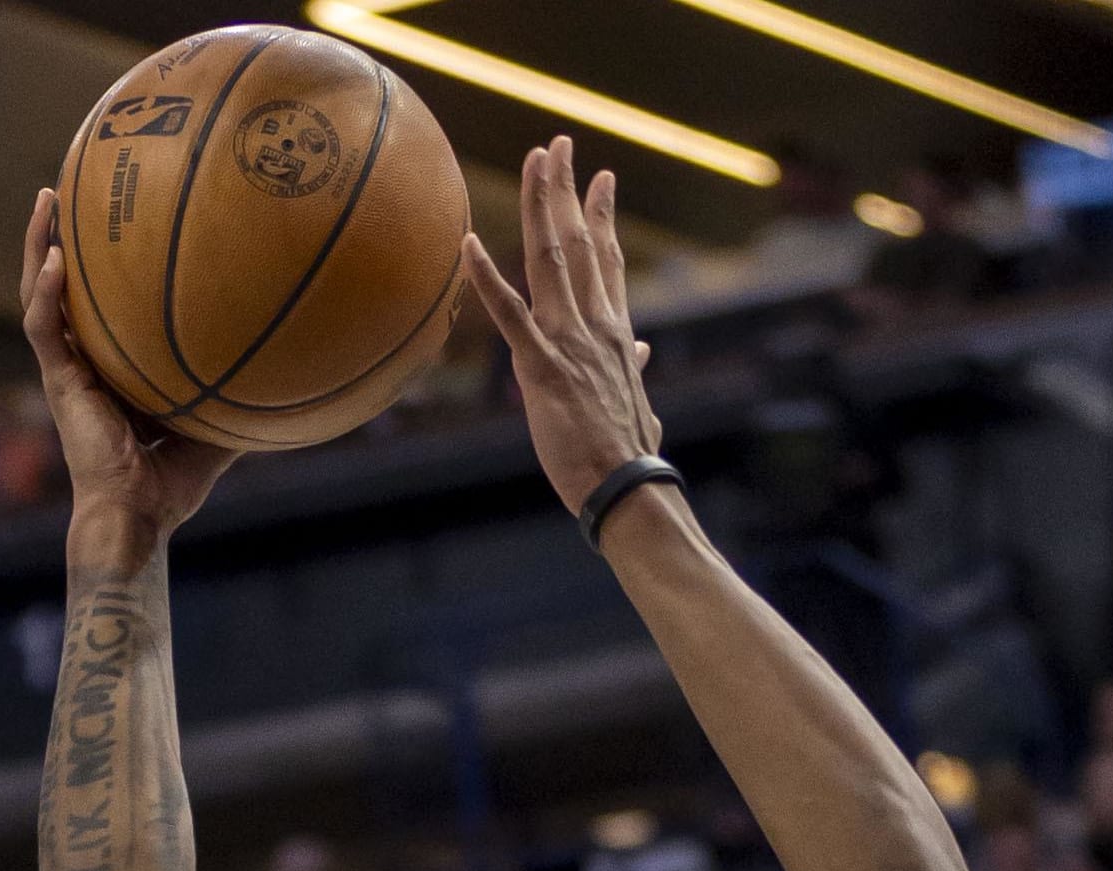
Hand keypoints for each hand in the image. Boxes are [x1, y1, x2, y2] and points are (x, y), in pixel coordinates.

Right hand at [18, 188, 239, 557]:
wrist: (137, 517)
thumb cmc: (170, 484)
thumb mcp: (213, 430)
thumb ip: (236, 400)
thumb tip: (287, 376)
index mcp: (108, 368)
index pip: (98, 306)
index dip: (97, 266)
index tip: (112, 221)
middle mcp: (82, 362)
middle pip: (61, 285)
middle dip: (59, 236)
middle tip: (68, 188)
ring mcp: (67, 370)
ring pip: (39, 293)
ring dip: (37, 245)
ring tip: (47, 198)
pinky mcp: (60, 383)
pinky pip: (43, 328)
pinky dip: (45, 293)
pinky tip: (55, 259)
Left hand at [459, 137, 664, 518]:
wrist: (628, 485)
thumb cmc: (628, 452)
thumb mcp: (635, 400)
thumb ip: (633, 367)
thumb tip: (643, 348)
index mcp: (614, 332)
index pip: (608, 260)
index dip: (601, 215)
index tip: (601, 177)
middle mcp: (596, 324)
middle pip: (579, 242)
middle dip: (568, 189)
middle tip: (558, 143)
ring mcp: (570, 341)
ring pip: (552, 258)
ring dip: (541, 206)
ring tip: (534, 161)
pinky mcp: (542, 366)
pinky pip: (511, 314)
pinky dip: (488, 277)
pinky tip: (469, 243)